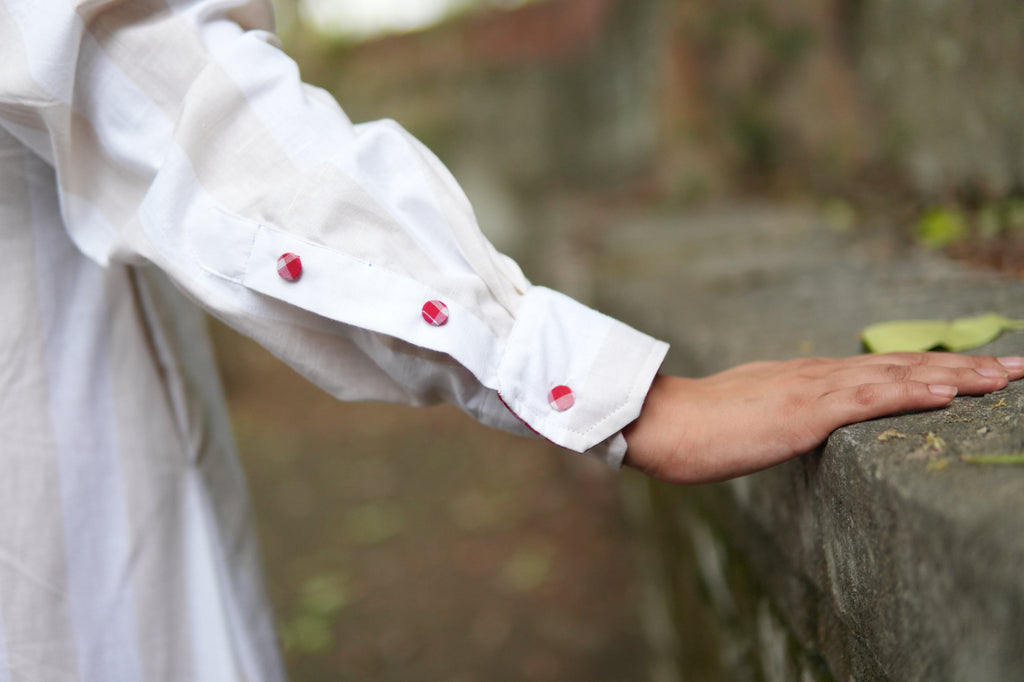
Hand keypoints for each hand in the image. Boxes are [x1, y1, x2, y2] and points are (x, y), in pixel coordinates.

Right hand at [622, 353, 1023, 483]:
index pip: (880, 370)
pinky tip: (949, 390)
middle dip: (964, 366)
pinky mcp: (806, 410)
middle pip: (901, 365)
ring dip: (956, 374)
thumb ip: (777, 415)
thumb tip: (792, 424)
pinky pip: (870, 399)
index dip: (929, 369)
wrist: (662, 422)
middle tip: (1018, 365)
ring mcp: (813, 389)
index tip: (973, 371)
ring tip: (1005, 376)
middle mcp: (817, 374)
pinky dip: (913, 391)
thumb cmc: (695, 428)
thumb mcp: (747, 417)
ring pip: (896, 375)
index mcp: (806, 379)